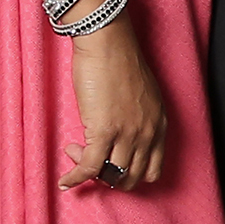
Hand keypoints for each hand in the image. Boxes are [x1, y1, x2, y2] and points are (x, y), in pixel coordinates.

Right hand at [58, 0, 167, 190]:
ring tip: (75, 153)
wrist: (108, 44)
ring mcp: (128, 133)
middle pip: (130, 177)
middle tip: (91, 162)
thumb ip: (137, 121)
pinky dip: (74, 177)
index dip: (129, 175)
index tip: (111, 167)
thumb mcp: (141, 97)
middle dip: (107, 178)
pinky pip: (89, 168)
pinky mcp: (105, 131)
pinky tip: (65, 180)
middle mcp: (147, 132)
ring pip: (109, 175)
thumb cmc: (120, 63)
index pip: (152, 170)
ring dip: (88, 172)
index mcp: (159, 124)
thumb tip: (118, 141)